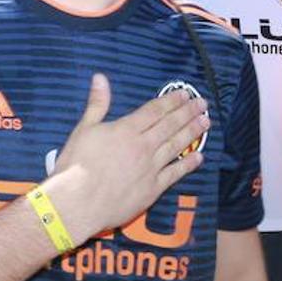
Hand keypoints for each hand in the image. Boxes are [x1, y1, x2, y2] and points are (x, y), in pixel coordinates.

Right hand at [42, 74, 208, 246]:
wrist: (78, 202)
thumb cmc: (76, 165)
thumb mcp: (83, 129)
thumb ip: (97, 104)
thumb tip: (100, 77)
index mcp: (126, 130)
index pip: (155, 111)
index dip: (171, 101)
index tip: (185, 94)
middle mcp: (143, 146)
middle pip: (170, 126)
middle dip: (188, 113)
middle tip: (202, 104)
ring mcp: (151, 168)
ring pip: (177, 146)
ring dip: (192, 133)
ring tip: (205, 123)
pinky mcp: (152, 189)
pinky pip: (175, 174)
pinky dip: (188, 164)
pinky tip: (199, 157)